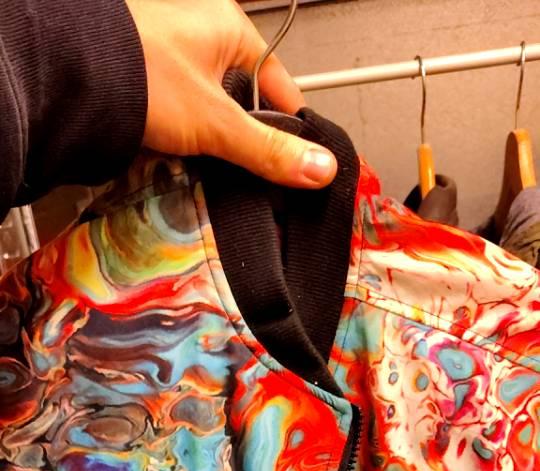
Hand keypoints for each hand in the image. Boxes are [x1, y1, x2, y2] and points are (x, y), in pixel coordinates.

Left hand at [126, 0, 336, 187]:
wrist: (68, 76)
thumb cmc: (137, 73)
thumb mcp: (216, 122)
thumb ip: (268, 150)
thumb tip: (319, 169)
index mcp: (229, 27)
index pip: (280, 85)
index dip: (288, 128)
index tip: (296, 164)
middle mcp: (200, 34)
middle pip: (241, 103)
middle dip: (239, 141)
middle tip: (238, 170)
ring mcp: (169, 56)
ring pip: (206, 113)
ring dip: (205, 144)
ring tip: (198, 161)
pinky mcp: (144, 80)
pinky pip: (175, 116)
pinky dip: (175, 140)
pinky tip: (170, 153)